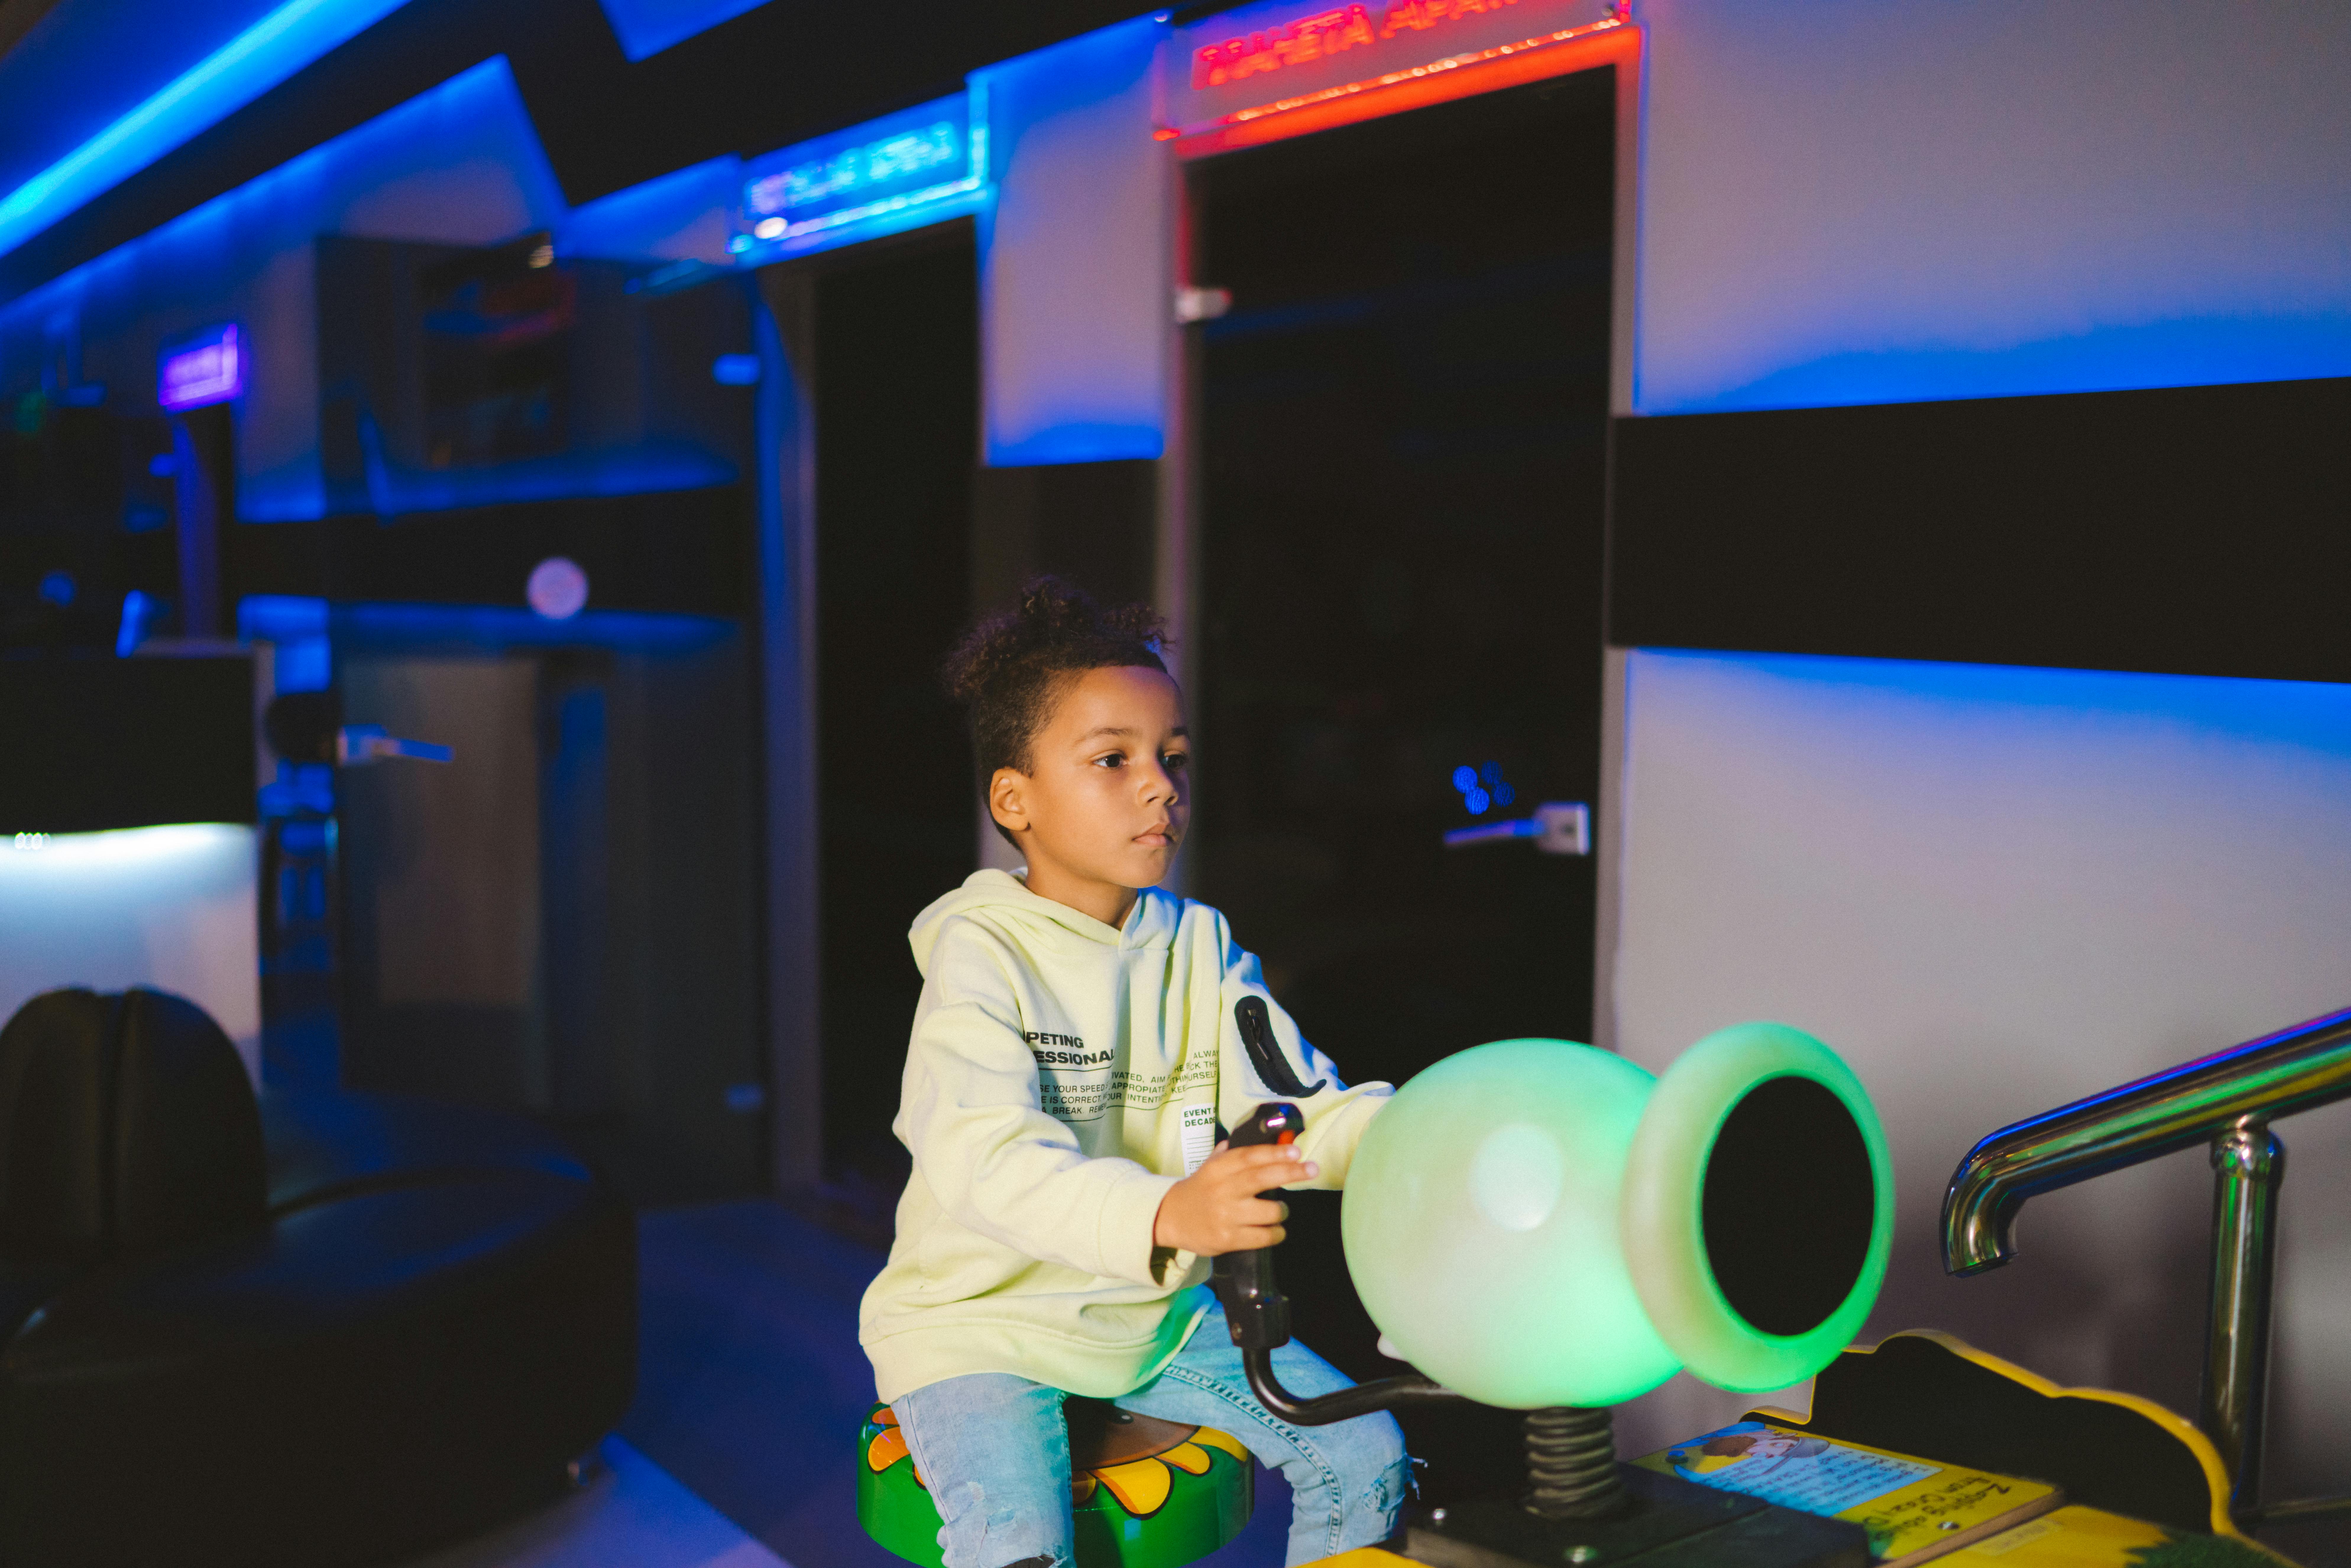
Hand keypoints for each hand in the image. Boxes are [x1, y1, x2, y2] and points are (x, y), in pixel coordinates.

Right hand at [1152, 1140, 1318, 1255]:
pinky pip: (1264, 1236)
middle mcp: (1223, 1189)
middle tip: (1312, 1169)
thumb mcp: (1210, 1166)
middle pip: (1263, 1178)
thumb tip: (1267, 1138)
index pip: (1250, 1156)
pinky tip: (1276, 1230)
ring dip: (1282, 1211)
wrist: (1169, 1218)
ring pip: (1269, 1211)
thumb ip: (1233, 1153)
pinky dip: (1276, 1233)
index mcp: (1218, 1169)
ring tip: (1281, 1211)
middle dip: (1292, 1172)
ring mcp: (1226, 1215)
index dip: (1275, 1152)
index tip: (1297, 1151)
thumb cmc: (1198, 1189)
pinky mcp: (1228, 1238)